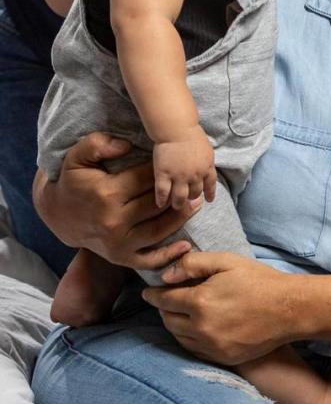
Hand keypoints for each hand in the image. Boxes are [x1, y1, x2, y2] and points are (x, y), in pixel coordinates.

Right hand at [33, 132, 193, 270]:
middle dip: (177, 193)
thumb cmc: (73, 181)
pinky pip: (147, 260)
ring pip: (158, 230)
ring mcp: (118, 243)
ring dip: (181, 218)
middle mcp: (114, 221)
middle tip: (195, 182)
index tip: (174, 162)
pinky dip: (168, 256)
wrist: (59, 214)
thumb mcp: (77, 156)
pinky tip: (185, 246)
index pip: (146, 180)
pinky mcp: (120, 257)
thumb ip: (98, 144)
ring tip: (198, 203)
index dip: (164, 170)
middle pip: (156, 205)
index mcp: (107, 194)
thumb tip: (126, 145)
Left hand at [143, 251, 298, 362]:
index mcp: (200, 302)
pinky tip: (195, 329)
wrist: (288, 309)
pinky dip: (188, 338)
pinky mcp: (221, 358)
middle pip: (168, 320)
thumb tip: (166, 274)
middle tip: (166, 300)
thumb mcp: (228, 262)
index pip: (165, 300)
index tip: (148, 292)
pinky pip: (194, 349)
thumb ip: (194, 264)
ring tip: (179, 313)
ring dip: (175, 324)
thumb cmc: (259, 280)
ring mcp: (211, 346)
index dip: (154, 294)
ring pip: (179, 337)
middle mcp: (201, 328)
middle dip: (164, 309)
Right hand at [152, 126, 216, 207]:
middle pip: (195, 193)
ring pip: (180, 198)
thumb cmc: (191, 134)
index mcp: (207, 167)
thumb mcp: (206, 149)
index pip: (210, 185)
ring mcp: (179, 177)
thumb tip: (206, 169)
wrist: (177, 129)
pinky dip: (162, 200)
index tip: (209, 200)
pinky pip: (163, 193)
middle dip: (192, 198)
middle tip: (187, 199)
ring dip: (178, 203)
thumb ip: (206, 161)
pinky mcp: (164, 175)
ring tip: (175, 205)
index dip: (210, 193)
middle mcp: (195, 175)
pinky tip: (160, 203)